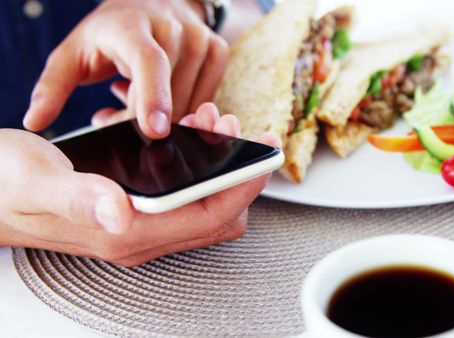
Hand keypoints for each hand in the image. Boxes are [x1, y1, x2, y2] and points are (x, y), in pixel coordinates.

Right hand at [1, 103, 280, 265]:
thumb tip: (118, 210)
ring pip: (203, 205)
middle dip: (236, 172)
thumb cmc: (5, 186)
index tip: (262, 153)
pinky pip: (184, 197)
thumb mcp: (38, 180)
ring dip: (218, 167)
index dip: (244, 185)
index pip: (211, 215)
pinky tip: (186, 136)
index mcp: (126, 232)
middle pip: (217, 214)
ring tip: (210, 123)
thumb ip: (79, 197)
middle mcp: (140, 236)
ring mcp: (138, 227)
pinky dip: (198, 168)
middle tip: (230, 128)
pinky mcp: (132, 213)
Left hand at [23, 0, 227, 138]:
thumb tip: (34, 121)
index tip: (154, 131)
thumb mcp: (74, 53)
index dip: (153, 97)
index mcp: (133, 26)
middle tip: (113, 115)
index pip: (150, 62)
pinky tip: (162, 97)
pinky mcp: (218, 51)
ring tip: (135, 99)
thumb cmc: (109, 34)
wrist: (151, 4)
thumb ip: (53, 86)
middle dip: (140, 120)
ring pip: (188, 103)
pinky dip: (182, 110)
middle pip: (168, 95)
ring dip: (161, 118)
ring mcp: (201, 39)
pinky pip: (204, 100)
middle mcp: (173, 28)